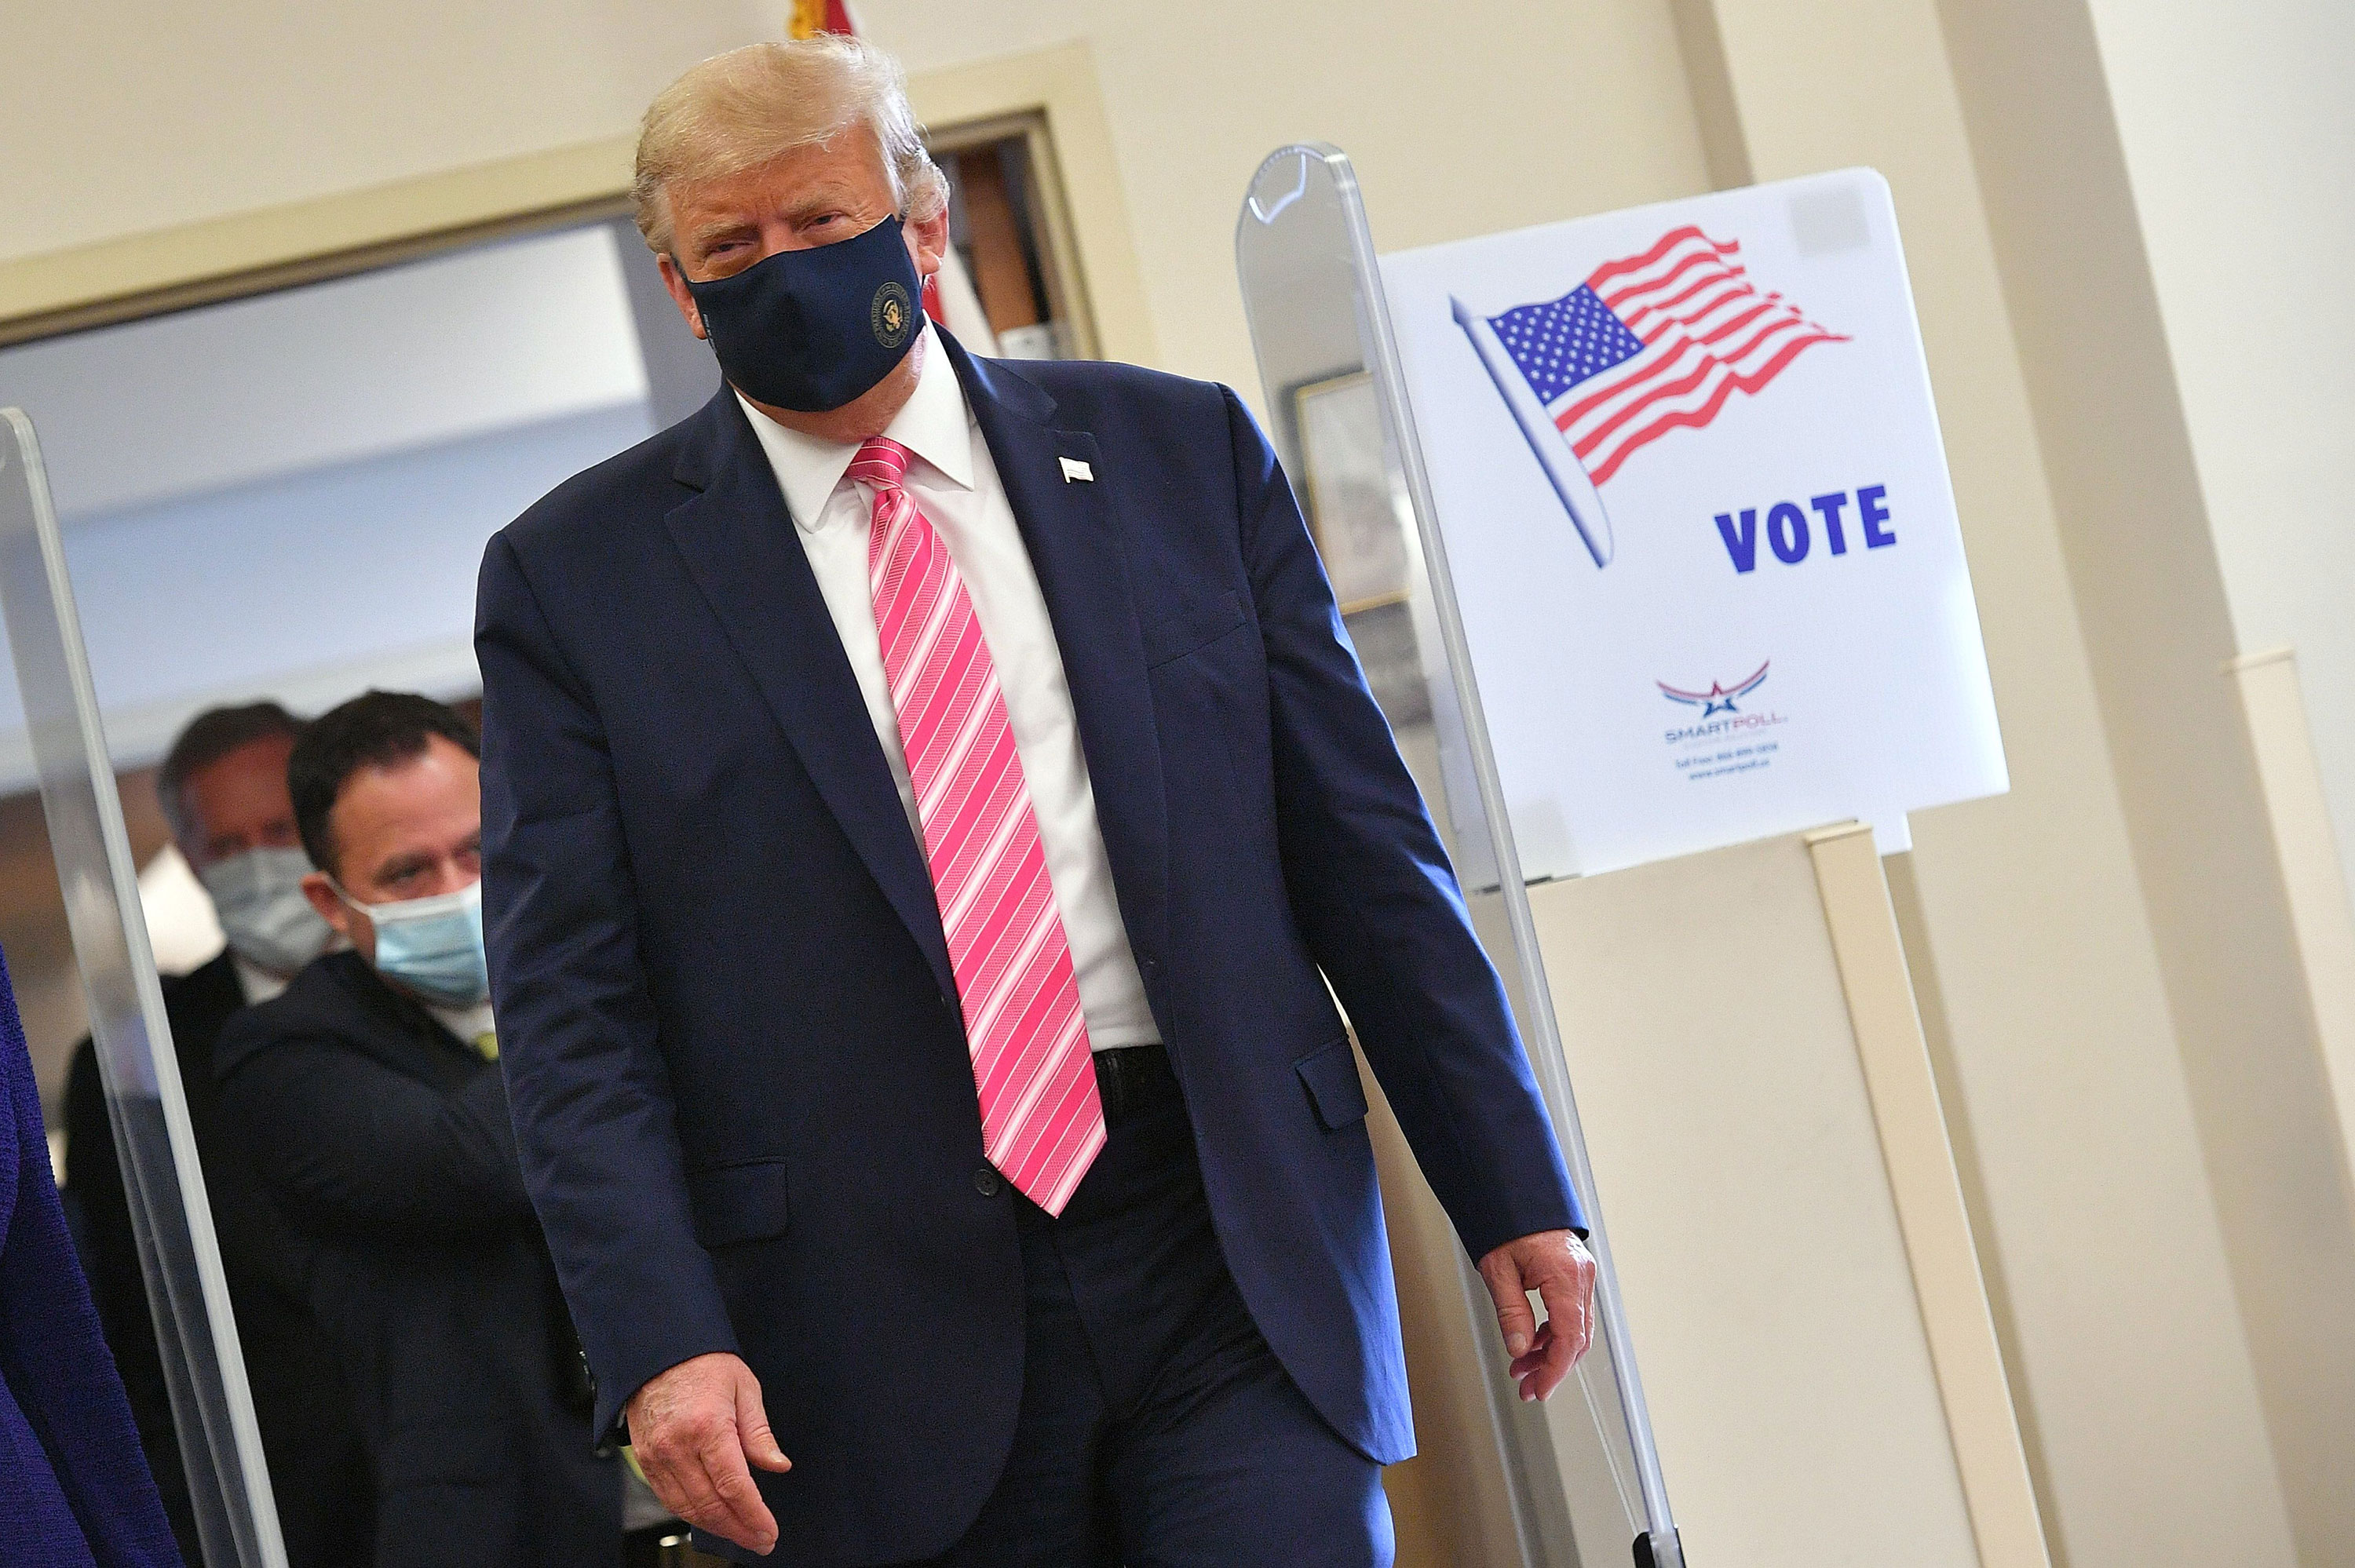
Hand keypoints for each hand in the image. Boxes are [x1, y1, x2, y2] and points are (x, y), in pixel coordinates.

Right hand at [625, 1351, 791, 1552]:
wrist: (659, 1351)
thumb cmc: (705, 1364)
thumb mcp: (744, 1388)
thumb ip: (760, 1433)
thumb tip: (779, 1465)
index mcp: (707, 1426)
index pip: (734, 1486)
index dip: (754, 1515)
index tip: (770, 1532)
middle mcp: (678, 1446)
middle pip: (710, 1505)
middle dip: (739, 1529)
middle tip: (762, 1540)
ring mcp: (658, 1456)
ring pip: (687, 1509)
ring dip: (717, 1527)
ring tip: (742, 1534)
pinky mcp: (646, 1460)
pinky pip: (669, 1499)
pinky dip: (692, 1514)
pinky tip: (713, 1518)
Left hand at [1476, 1229, 1596, 1401]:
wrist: (1516, 1192)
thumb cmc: (1506, 1223)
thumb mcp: (1498, 1270)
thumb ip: (1511, 1312)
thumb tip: (1518, 1349)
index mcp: (1565, 1276)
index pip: (1569, 1339)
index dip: (1555, 1370)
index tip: (1538, 1389)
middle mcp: (1582, 1277)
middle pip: (1577, 1339)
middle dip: (1551, 1368)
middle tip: (1526, 1387)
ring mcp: (1583, 1275)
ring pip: (1575, 1328)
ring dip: (1550, 1352)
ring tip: (1521, 1368)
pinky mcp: (1577, 1274)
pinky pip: (1571, 1313)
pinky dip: (1553, 1332)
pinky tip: (1530, 1343)